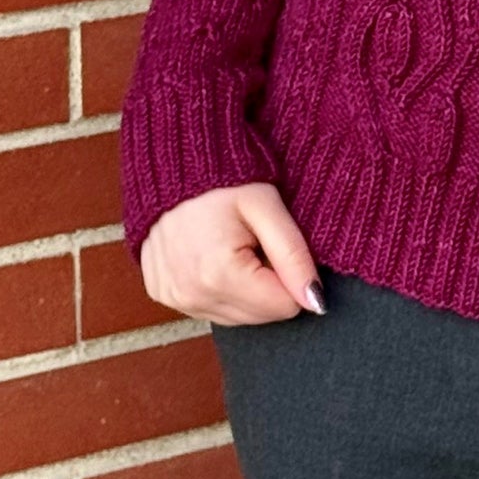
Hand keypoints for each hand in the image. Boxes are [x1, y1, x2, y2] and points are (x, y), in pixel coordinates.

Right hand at [140, 182, 324, 325]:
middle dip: (268, 283)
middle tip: (255, 240)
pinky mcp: (162, 295)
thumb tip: (316, 302)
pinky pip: (208, 308)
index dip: (290, 275)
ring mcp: (174, 299)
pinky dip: (219, 288)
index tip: (274, 242)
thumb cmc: (226, 179)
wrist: (173, 161)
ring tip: (234, 244)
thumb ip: (293, 255)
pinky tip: (214, 254)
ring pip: (236, 316)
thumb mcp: (267, 207)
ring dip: (245, 288)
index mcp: (220, 276)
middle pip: (260, 316)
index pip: (284, 307)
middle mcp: (193, 297)